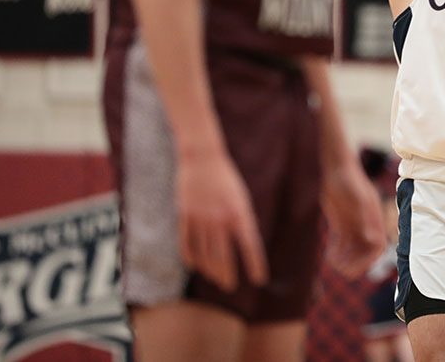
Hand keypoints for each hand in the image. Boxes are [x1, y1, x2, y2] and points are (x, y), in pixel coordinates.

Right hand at [176, 150, 268, 291]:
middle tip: (230, 287)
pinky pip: (186, 244)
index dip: (256, 264)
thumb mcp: (241, 198)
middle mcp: (220, 218)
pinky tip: (195, 266)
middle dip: (228, 275)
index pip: (250, 245)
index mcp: (239, 212)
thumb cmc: (226, 179)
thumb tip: (243, 245)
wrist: (203, 157)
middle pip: (224, 256)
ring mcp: (200, 218)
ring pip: (205, 254)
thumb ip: (242, 221)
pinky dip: (191, 258)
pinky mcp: (184, 215)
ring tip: (215, 278)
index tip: (260, 280)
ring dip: (210, 270)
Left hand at [322, 164, 385, 278]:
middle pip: (364, 250)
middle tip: (342, 272)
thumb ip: (363, 216)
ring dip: (345, 259)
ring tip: (333, 264)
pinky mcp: (340, 222)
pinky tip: (328, 256)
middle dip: (355, 263)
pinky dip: (336, 251)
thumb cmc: (346, 178)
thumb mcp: (355, 196)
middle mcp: (365, 223)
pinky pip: (340, 242)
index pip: (377, 246)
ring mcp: (352, 223)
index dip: (369, 260)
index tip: (357, 269)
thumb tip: (371, 238)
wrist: (335, 166)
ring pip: (352, 248)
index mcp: (373, 218)